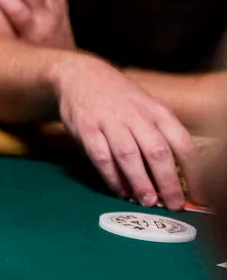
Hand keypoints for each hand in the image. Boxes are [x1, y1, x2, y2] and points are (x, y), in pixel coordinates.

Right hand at [51, 54, 197, 210]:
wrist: (82, 74)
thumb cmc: (120, 99)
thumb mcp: (148, 108)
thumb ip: (160, 137)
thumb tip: (176, 177)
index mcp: (157, 112)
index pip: (182, 143)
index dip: (193, 172)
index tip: (198, 195)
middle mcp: (135, 115)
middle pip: (157, 151)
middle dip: (167, 182)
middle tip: (173, 205)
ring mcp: (109, 121)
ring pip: (128, 155)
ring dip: (140, 182)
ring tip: (147, 201)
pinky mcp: (86, 128)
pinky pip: (101, 156)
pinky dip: (112, 177)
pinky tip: (120, 190)